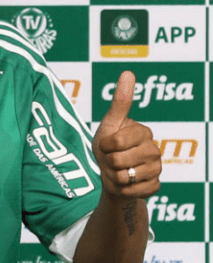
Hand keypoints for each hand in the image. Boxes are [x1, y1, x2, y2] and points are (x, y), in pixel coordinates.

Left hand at [92, 70, 160, 198]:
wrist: (111, 175)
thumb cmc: (108, 146)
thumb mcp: (109, 123)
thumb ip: (120, 100)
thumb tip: (128, 71)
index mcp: (143, 132)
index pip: (117, 142)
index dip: (105, 146)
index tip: (106, 144)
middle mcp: (154, 149)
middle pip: (118, 161)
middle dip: (108, 163)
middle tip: (112, 160)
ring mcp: (157, 169)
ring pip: (126, 177)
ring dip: (114, 177)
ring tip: (118, 171)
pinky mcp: (155, 186)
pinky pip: (134, 191)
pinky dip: (123, 190)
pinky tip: (127, 184)